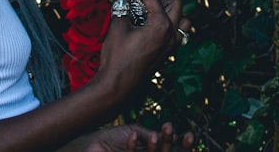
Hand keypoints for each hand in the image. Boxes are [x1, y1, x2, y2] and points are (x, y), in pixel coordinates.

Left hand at [73, 122, 195, 151]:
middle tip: (175, 130)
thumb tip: (174, 136)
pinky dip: (132, 147)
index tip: (189, 135)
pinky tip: (132, 135)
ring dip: (155, 147)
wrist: (89, 146)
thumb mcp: (135, 134)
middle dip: (168, 143)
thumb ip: (150, 136)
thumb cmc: (111, 140)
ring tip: (156, 133)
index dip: (182, 147)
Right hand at [92, 0, 192, 99]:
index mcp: (161, 25)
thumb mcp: (118, 25)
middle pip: (175, 3)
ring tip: (148, 15)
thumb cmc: (117, 57)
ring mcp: (171, 45)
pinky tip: (149, 29)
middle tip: (137, 3)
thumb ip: (120, 1)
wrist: (117, 86)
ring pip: (182, 20)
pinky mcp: (168, 53)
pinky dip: (169, 27)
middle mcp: (171, 34)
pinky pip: (178, 34)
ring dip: (169, 13)